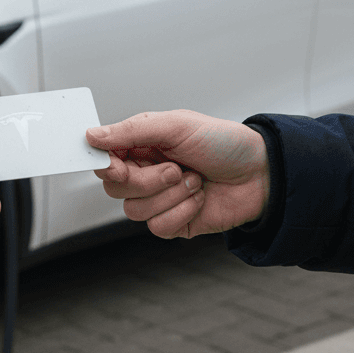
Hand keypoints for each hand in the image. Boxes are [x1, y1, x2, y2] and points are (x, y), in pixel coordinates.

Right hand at [86, 110, 269, 238]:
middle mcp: (145, 172)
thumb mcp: (175, 125)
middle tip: (175, 168)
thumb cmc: (223, 143)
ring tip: (195, 180)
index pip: (104, 159)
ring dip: (171, 195)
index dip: (106, 166)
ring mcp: (158, 200)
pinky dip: (182, 211)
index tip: (117, 165)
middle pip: (115, 188)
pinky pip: (158, 227)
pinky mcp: (173, 223)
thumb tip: (91, 136)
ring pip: (135, 210)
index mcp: (141, 146)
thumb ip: (130, 131)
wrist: (261, 173)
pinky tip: (199, 198)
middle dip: (147, 181)